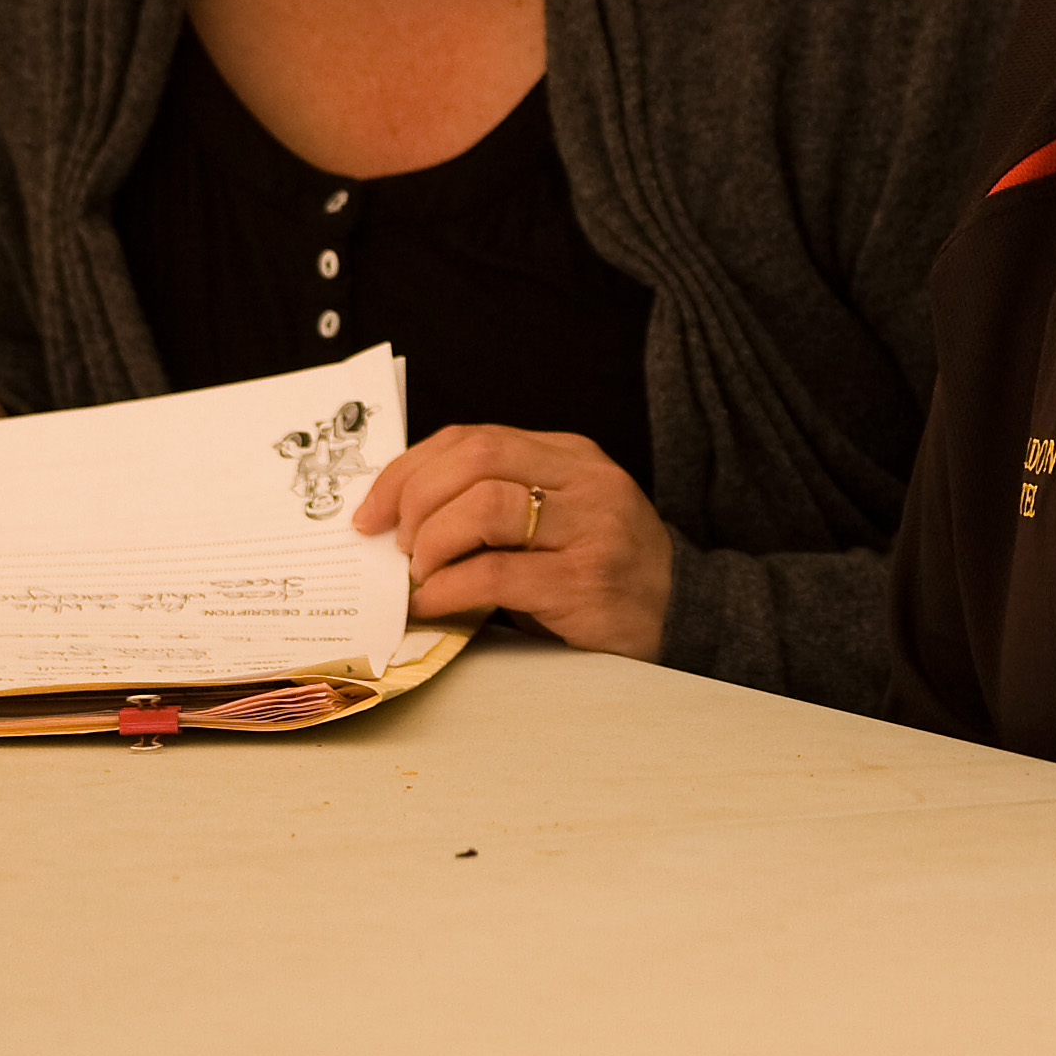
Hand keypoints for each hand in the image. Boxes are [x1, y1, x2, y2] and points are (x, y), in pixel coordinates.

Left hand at [358, 423, 673, 658]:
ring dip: (432, 542)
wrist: (683, 616)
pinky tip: (434, 603)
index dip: (409, 470)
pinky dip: (447, 589)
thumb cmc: (600, 572)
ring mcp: (591, 529)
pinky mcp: (586, 582)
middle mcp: (586, 481)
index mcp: (571, 456)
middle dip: (414, 499)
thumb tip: (397, 516)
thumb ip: (495, 502)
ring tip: (420, 573)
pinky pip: (494, 574)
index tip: (372, 510)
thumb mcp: (557, 519)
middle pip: (476, 459)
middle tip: (392, 543)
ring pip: (485, 506)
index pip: (473, 439)